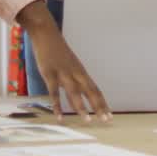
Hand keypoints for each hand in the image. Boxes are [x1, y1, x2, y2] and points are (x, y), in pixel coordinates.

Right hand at [17, 1, 110, 122]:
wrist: (46, 34)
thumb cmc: (57, 51)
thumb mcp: (69, 64)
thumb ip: (74, 79)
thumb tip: (79, 95)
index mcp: (81, 72)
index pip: (95, 89)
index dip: (103, 103)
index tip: (110, 115)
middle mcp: (75, 73)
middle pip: (90, 92)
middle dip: (99, 107)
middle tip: (107, 121)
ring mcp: (63, 73)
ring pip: (74, 92)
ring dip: (81, 107)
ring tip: (88, 121)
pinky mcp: (49, 73)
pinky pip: (54, 92)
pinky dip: (57, 106)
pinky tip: (60, 117)